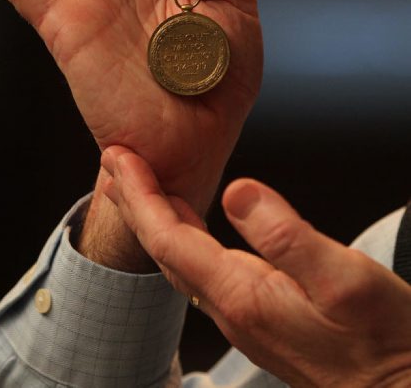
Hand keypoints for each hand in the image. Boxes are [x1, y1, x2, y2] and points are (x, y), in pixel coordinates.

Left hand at [102, 148, 410, 387]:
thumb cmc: (382, 340)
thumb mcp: (343, 280)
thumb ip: (287, 237)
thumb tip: (237, 191)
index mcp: (242, 294)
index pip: (167, 238)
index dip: (139, 195)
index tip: (120, 156)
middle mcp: (231, 307)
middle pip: (163, 248)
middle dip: (135, 202)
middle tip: (116, 162)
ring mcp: (243, 314)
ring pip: (179, 258)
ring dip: (155, 217)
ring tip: (139, 185)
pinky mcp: (258, 313)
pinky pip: (200, 266)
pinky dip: (181, 233)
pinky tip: (186, 222)